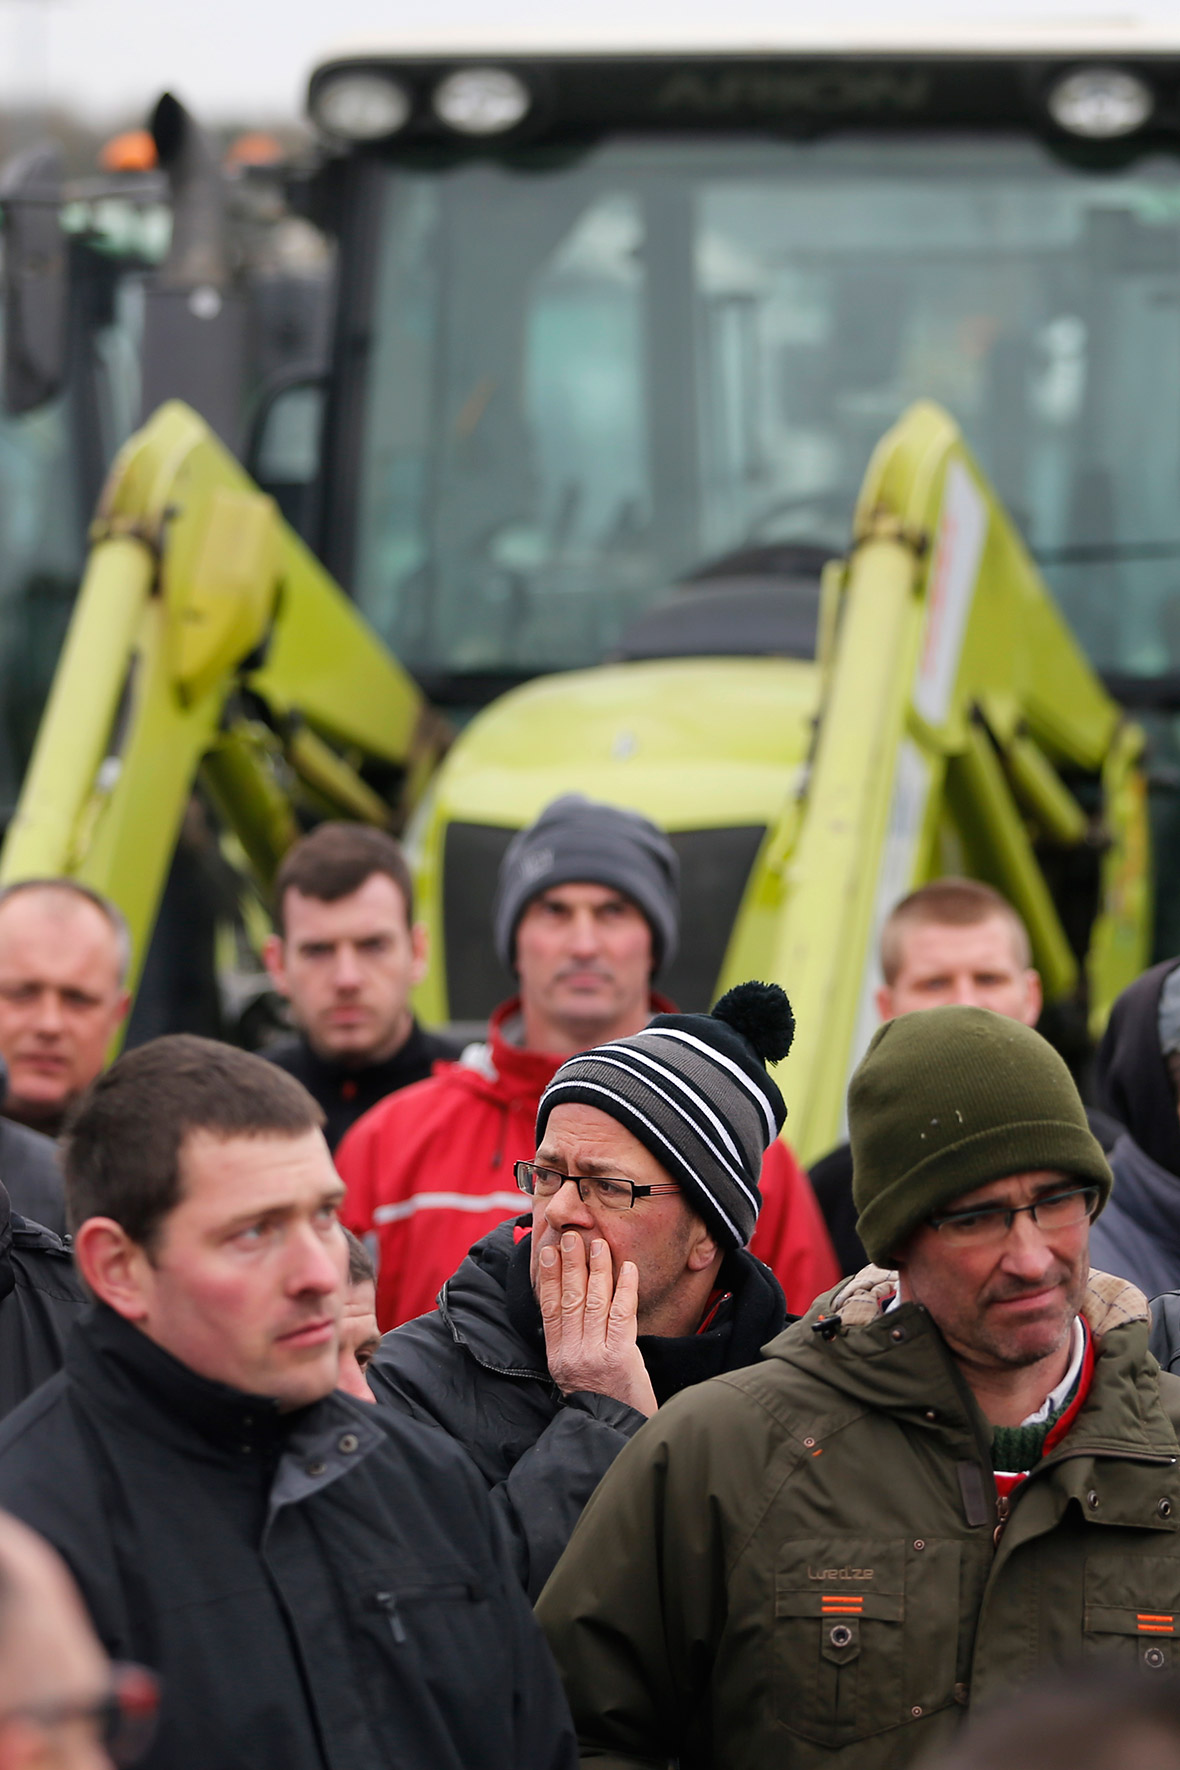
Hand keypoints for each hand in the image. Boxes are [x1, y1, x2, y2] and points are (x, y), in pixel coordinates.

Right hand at [538, 1233, 656, 1417]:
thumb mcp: (574, 1377)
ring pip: (595, 1301)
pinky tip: (627, 1268)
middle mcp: (572, 1354)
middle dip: (570, 1264)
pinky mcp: (620, 1357)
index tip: (546, 1252)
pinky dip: (625, 1288)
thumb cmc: (602, 1404)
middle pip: (570, 1299)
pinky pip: (622, 1313)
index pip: (550, 1309)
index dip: (547, 1278)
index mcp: (558, 1357)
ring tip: (598, 1244)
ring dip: (597, 1269)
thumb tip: (570, 1312)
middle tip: (571, 1236)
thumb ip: (571, 1346)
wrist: (617, 1435)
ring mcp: (595, 1355)